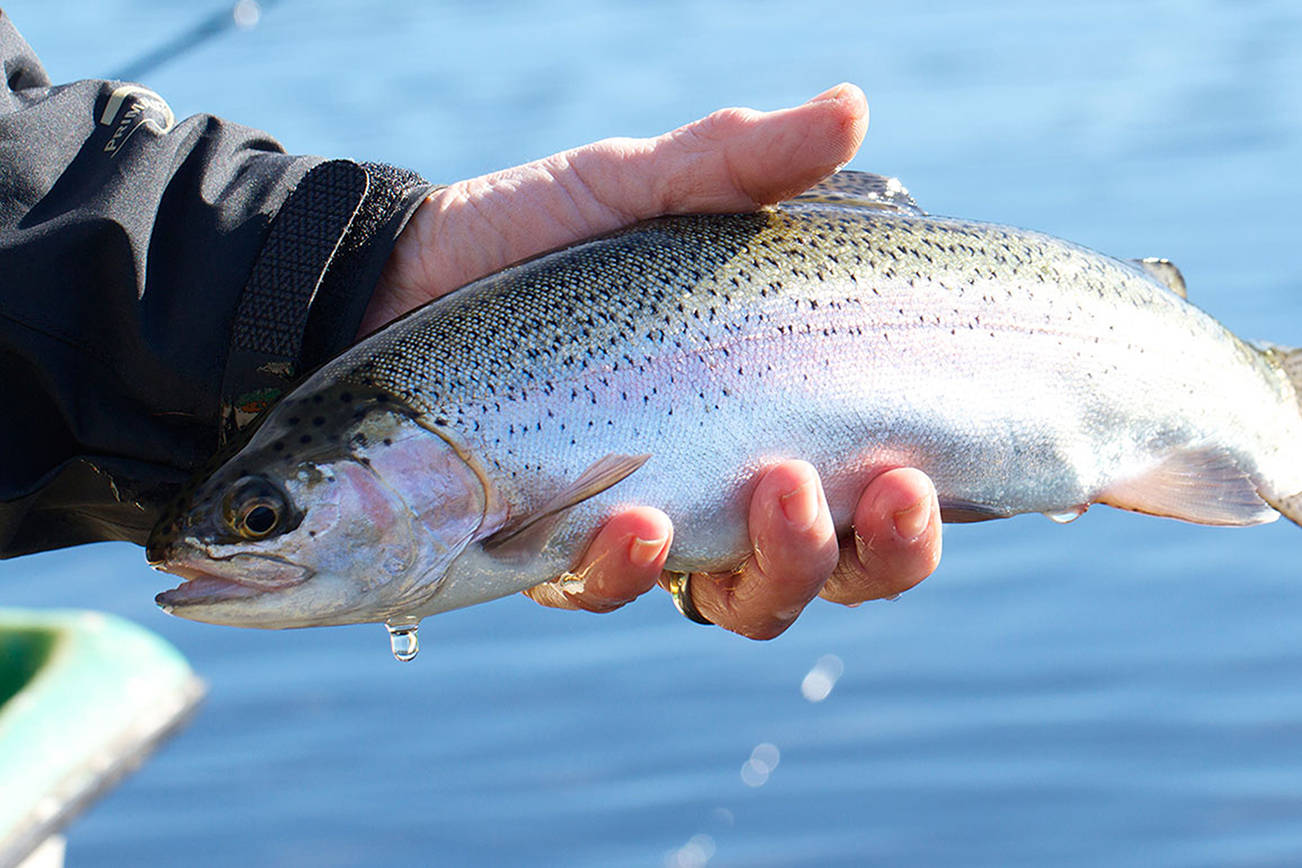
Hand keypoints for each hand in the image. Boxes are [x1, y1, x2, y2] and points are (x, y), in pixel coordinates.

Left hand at [370, 83, 942, 637]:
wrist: (398, 275)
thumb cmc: (534, 236)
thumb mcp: (638, 186)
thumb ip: (738, 163)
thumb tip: (853, 108)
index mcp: (771, 412)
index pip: (882, 488)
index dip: (926, 509)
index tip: (936, 467)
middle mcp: (725, 486)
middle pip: (839, 569)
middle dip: (880, 552)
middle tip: (886, 487)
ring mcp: (647, 524)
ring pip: (746, 603)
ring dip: (783, 568)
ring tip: (773, 491)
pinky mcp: (555, 547)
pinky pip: (606, 593)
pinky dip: (628, 572)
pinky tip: (630, 521)